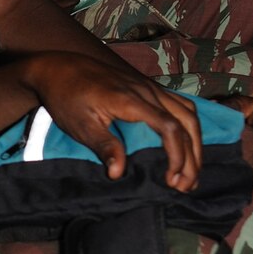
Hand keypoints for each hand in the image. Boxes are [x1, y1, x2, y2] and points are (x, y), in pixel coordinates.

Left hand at [13, 51, 202, 189]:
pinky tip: (187, 145)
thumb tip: (119, 173)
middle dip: (192, 156)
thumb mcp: (79, 125)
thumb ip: (103, 146)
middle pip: (186, 121)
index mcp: (131, 99)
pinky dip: (189, 126)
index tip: (172, 180)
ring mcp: (148, 86)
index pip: (170, 127)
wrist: (57, 68)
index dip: (178, 155)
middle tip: (187, 185)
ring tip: (191, 171)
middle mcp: (146, 90)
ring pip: (187, 112)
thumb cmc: (66, 97)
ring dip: (195, 142)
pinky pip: (179, 104)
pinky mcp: (146, 86)